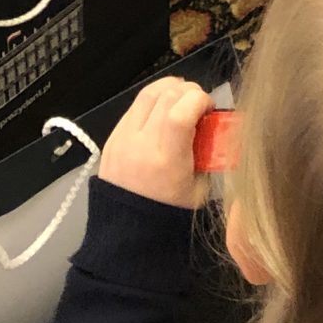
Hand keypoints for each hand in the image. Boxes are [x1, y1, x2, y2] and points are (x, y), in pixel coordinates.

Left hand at [98, 76, 214, 209]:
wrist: (126, 234)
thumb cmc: (168, 216)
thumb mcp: (198, 190)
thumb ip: (205, 155)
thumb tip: (210, 130)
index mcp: (167, 159)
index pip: (182, 110)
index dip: (200, 99)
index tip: (210, 108)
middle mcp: (142, 143)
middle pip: (166, 95)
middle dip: (188, 91)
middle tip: (198, 103)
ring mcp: (122, 139)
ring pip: (146, 93)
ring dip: (168, 89)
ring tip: (181, 99)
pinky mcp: (111, 139)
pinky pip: (133, 108)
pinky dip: (151, 103)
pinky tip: (160, 114)